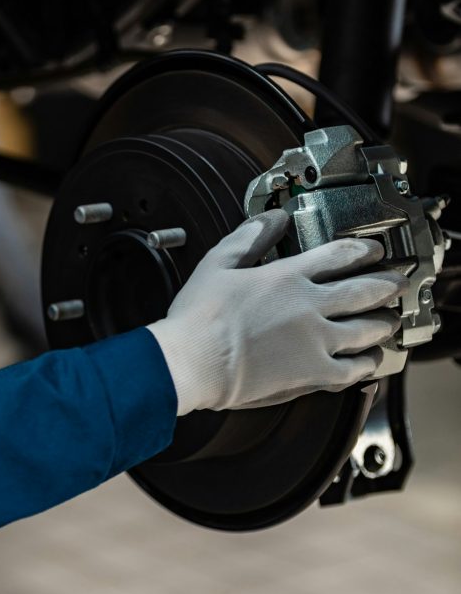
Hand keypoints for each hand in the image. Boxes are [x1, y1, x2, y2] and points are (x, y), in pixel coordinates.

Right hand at [147, 209, 407, 414]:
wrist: (195, 363)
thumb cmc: (201, 317)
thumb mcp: (219, 262)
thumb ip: (250, 237)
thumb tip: (273, 218)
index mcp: (288, 278)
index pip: (338, 256)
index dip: (363, 249)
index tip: (375, 249)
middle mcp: (310, 307)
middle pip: (364, 291)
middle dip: (387, 284)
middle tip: (399, 281)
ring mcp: (316, 343)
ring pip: (366, 331)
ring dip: (384, 323)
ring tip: (391, 320)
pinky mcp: (313, 375)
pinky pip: (353, 370)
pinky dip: (368, 363)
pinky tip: (372, 360)